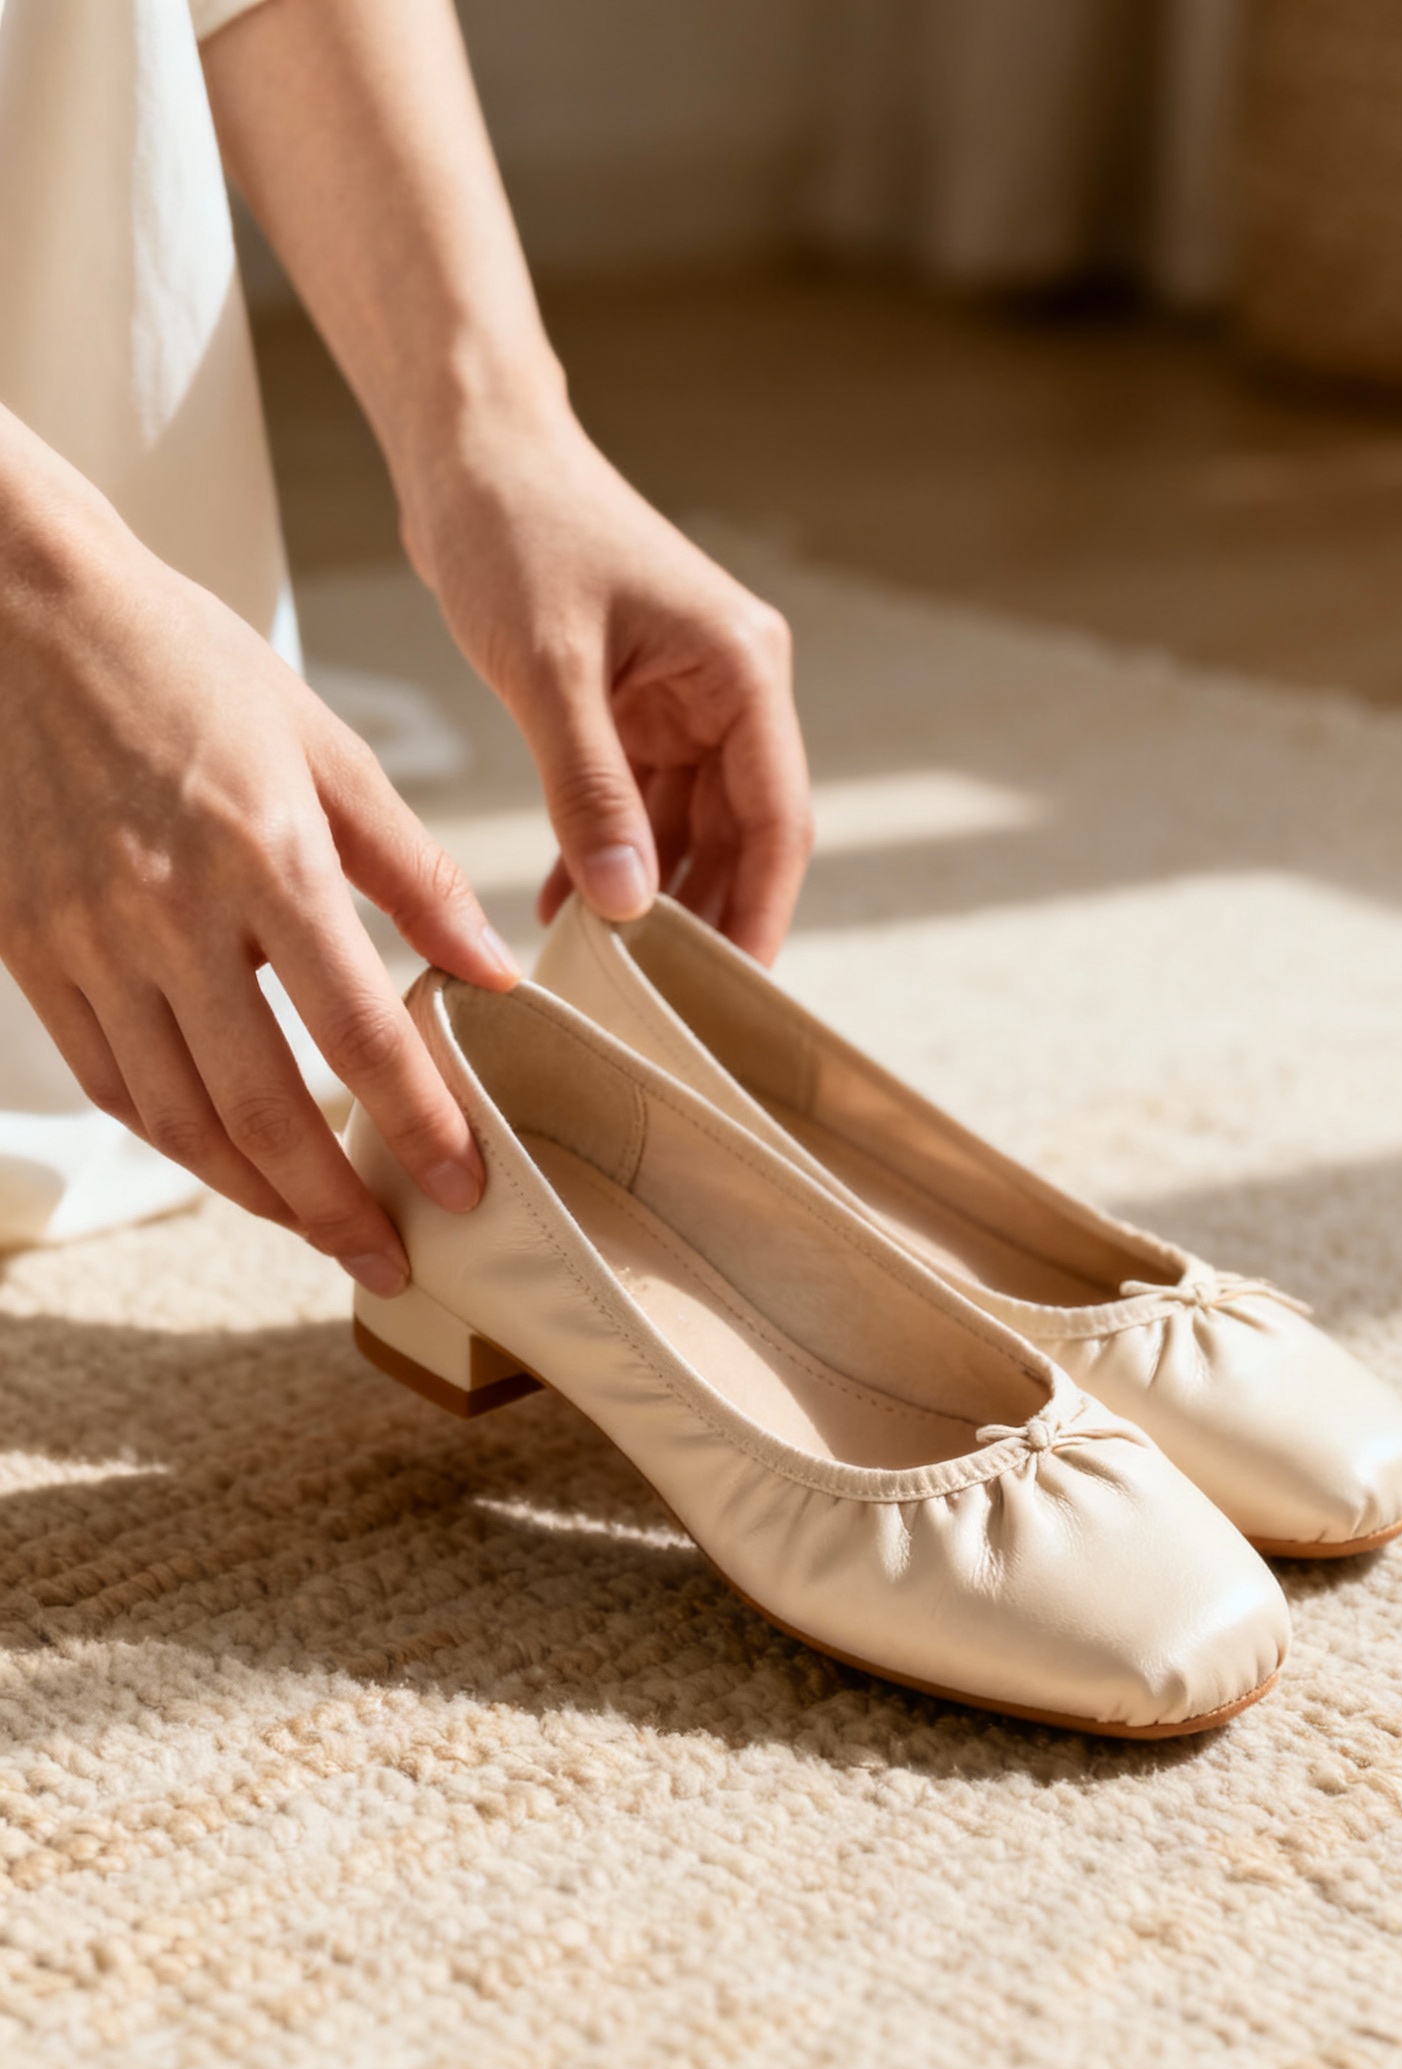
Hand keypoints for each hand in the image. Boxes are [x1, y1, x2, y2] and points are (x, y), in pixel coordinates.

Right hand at [0, 437, 516, 1294]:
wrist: (15, 609)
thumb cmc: (184, 660)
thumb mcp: (323, 745)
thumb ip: (412, 870)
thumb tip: (490, 974)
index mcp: (263, 854)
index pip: (358, 1031)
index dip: (418, 1124)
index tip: (467, 1187)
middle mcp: (167, 912)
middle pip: (258, 1108)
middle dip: (332, 1205)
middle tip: (387, 1262)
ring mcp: (86, 940)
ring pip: (173, 1117)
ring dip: (252, 1193)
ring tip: (314, 1227)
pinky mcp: (28, 951)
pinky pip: (108, 1080)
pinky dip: (170, 1138)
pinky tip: (221, 1161)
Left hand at [405, 414, 813, 963]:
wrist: (470, 452)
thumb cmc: (516, 532)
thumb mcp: (550, 671)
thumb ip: (592, 791)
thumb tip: (629, 906)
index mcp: (742, 671)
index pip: (778, 821)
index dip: (761, 914)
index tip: (736, 1000)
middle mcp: (729, 690)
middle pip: (739, 837)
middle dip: (704, 920)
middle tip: (666, 1013)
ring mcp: (682, 701)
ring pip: (684, 832)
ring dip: (646, 900)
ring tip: (607, 978)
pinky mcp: (631, 708)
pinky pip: (633, 808)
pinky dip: (604, 860)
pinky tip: (565, 916)